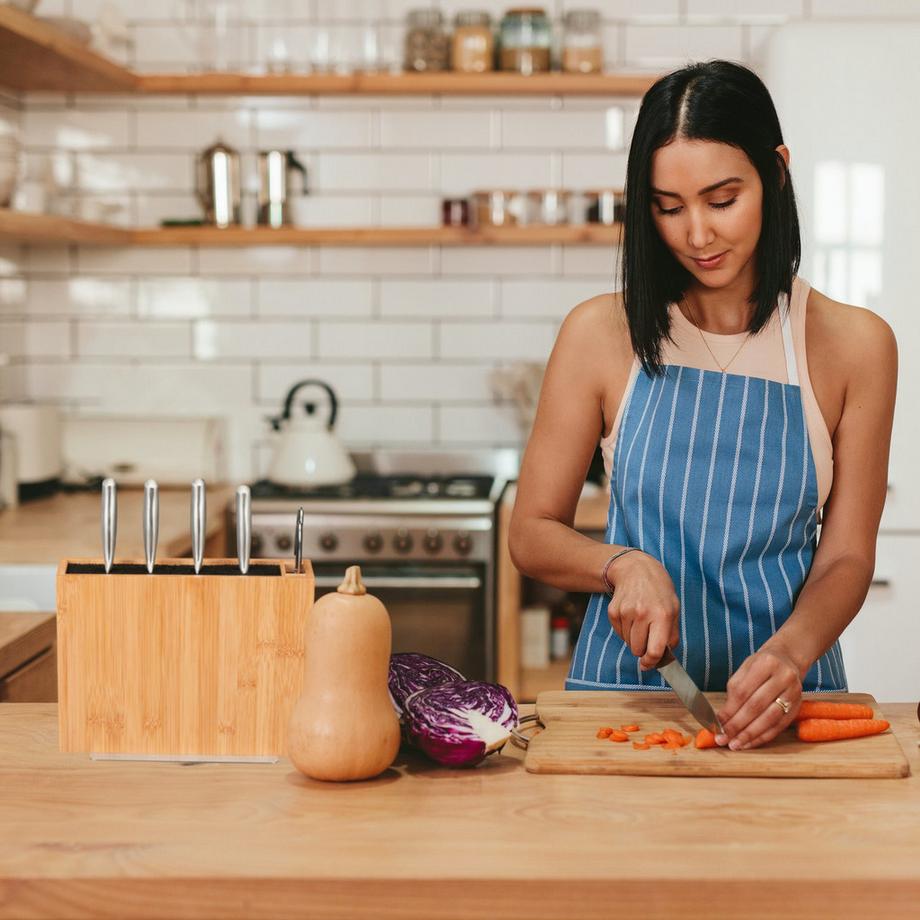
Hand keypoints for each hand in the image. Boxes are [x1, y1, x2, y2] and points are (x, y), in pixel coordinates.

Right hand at [606, 552, 679, 669]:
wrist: (635, 569)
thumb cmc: (659, 591)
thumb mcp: (674, 610)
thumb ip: (672, 635)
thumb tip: (665, 657)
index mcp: (662, 615)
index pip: (655, 650)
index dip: (652, 662)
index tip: (649, 665)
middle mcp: (642, 614)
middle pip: (638, 649)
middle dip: (643, 650)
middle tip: (648, 638)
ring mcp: (625, 612)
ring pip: (628, 643)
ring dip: (635, 639)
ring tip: (641, 623)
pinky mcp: (613, 612)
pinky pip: (619, 633)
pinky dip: (626, 631)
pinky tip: (632, 617)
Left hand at [715, 648, 802, 749]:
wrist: (787, 659)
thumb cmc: (761, 665)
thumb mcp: (745, 669)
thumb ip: (734, 690)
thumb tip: (723, 717)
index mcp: (766, 663)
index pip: (743, 691)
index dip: (729, 710)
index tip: (717, 723)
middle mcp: (784, 678)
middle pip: (756, 706)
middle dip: (737, 725)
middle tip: (723, 738)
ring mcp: (793, 694)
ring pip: (769, 719)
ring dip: (750, 735)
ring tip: (735, 744)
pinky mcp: (797, 707)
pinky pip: (779, 726)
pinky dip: (762, 737)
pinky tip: (749, 743)